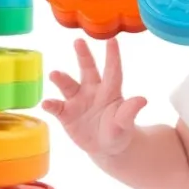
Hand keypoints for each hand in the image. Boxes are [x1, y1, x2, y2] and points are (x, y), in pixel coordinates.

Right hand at [42, 38, 147, 157]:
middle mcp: (92, 91)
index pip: (112, 71)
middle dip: (83, 56)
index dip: (113, 56)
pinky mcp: (66, 114)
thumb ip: (129, 112)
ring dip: (61, 79)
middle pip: (87, 70)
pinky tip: (45, 103)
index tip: (112, 40)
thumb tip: (142, 100)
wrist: (105, 148)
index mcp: (110, 91)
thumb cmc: (118, 132)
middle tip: (78, 41)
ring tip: (54, 74)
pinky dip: (51, 105)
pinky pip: (57, 107)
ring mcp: (77, 101)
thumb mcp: (125, 124)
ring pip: (69, 86)